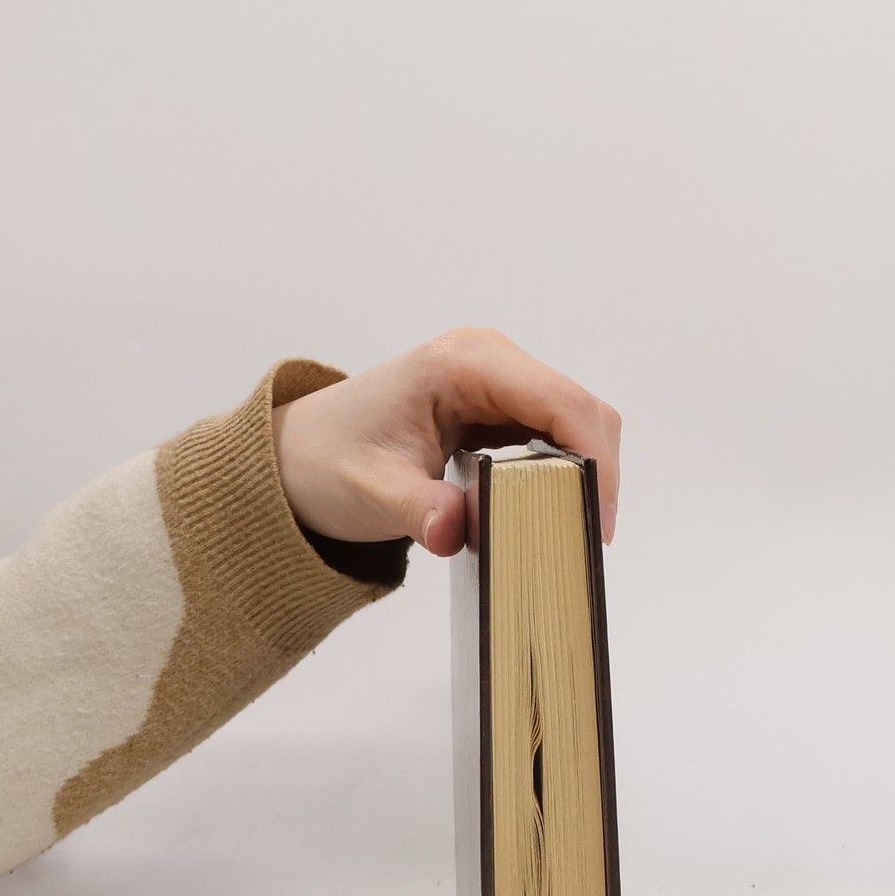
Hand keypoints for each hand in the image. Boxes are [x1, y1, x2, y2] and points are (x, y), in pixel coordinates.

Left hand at [270, 329, 622, 558]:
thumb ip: (416, 508)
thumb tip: (455, 531)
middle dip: (596, 470)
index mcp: (464, 362)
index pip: (559, 401)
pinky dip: (564, 471)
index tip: (597, 521)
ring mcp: (498, 380)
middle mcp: (490, 358)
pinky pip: (553, 433)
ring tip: (576, 530)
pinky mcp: (499, 405)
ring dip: (584, 472)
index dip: (593, 459)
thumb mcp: (368, 490)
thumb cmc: (328, 458)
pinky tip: (554, 512)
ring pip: (574, 420)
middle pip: (579, 408)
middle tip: (590, 536)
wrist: (297, 452)